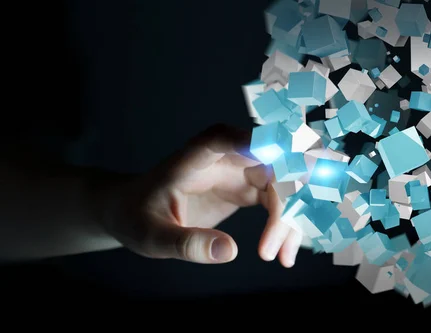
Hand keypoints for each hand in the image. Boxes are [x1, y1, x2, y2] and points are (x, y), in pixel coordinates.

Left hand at [102, 124, 302, 266]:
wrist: (134, 214)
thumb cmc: (137, 217)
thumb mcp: (153, 236)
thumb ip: (186, 243)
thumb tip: (229, 252)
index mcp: (198, 154)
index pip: (229, 137)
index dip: (260, 145)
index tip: (286, 165)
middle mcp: (228, 154)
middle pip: (276, 161)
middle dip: (291, 197)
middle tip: (287, 236)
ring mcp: (243, 167)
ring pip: (288, 182)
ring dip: (295, 218)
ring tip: (282, 258)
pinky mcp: (251, 184)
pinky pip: (283, 199)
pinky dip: (289, 225)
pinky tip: (284, 254)